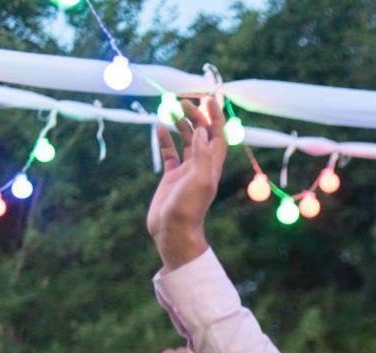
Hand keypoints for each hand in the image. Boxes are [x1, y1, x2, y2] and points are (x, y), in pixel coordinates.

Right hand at [147, 96, 227, 269]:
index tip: (209, 98)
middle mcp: (201, 166)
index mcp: (212, 165)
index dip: (216, 117)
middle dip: (195, 115)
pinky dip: (164, 139)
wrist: (172, 231)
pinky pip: (169, 153)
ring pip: (185, 140)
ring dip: (180, 123)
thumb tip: (201, 130)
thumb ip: (201, 155)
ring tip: (169, 107)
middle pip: (201, 134)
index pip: (217, 135)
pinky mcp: (171, 177)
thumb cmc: (187, 209)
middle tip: (182, 100)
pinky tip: (158, 126)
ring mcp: (186, 171)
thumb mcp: (198, 180)